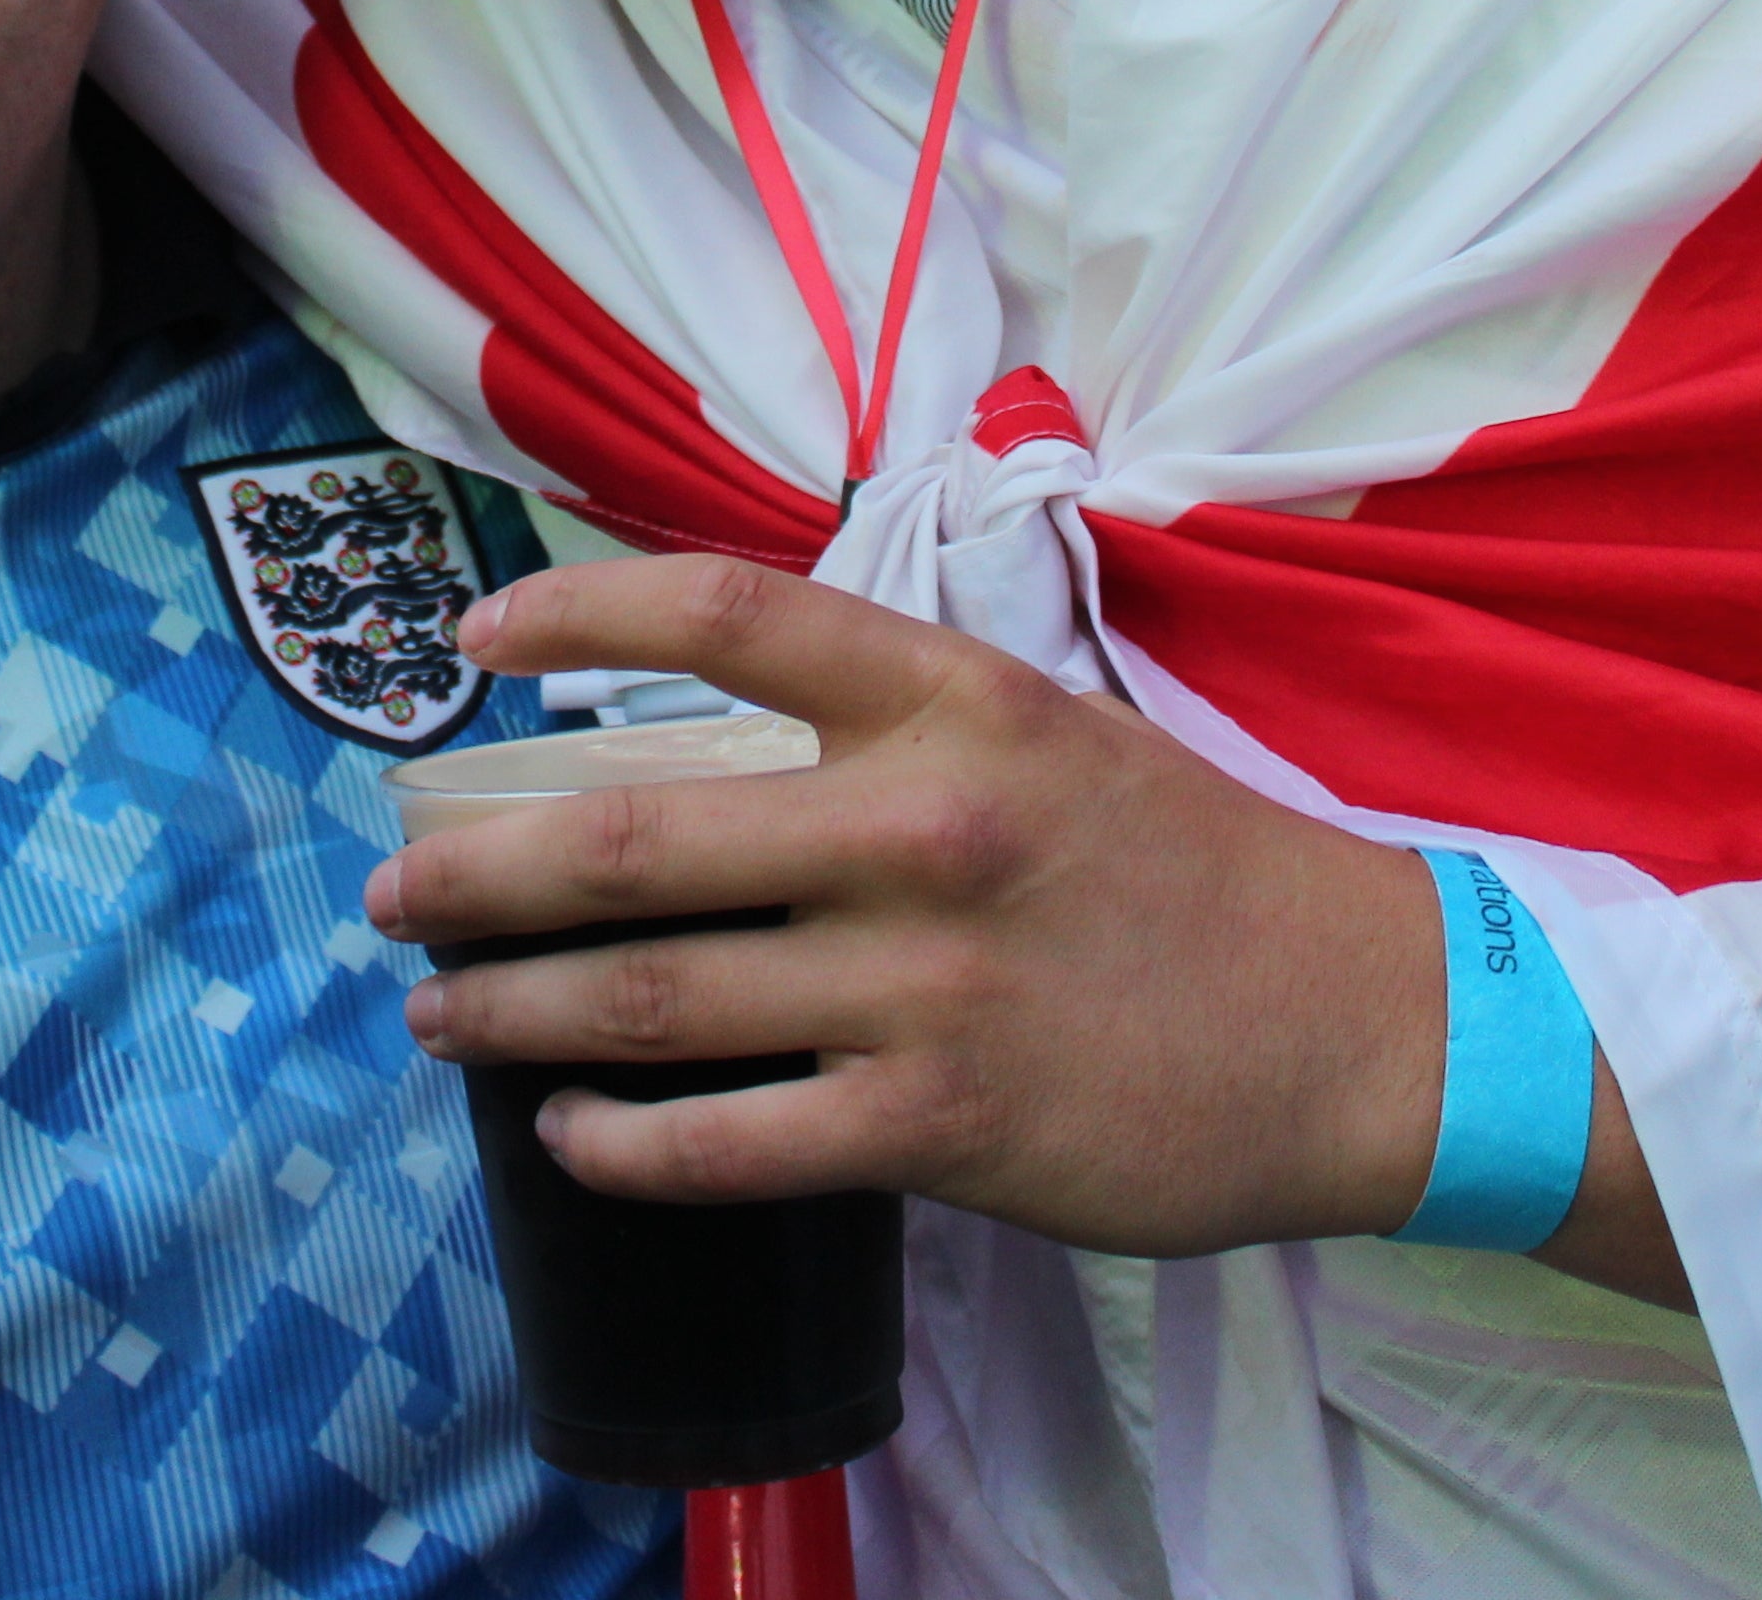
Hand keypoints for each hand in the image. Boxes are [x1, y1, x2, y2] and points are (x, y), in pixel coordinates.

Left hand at [375, 558, 1676, 1299]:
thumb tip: (708, 733)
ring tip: (441, 1013)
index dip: (577, 615)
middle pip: (633, 836)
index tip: (471, 645)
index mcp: (953, 700)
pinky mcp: (946, 1128)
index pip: (728, 617)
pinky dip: (621, 1145)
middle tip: (396, 892)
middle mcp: (927, 826)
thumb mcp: (1048, 730)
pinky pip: (732, 1144)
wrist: (1364, 1024)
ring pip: (654, 999)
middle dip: (478, 874)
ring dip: (514, 1011)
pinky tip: (568, 1136)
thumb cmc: (1188, 869)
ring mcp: (930, 985)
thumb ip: (890, 720)